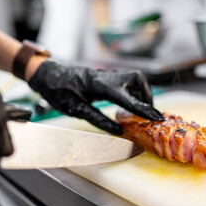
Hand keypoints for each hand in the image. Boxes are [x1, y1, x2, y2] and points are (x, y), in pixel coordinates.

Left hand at [28, 61, 163, 134]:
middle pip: (136, 79)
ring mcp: (105, 74)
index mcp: (99, 86)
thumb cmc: (58, 92)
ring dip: (140, 91)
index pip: (127, 98)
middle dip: (146, 95)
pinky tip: (126, 101)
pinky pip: (125, 79)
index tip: (157, 117)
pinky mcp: (104, 75)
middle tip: (147, 112)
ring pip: (133, 77)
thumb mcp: (75, 109)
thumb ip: (98, 119)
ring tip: (139, 108)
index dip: (143, 109)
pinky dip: (131, 89)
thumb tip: (118, 131)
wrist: (48, 75)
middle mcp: (106, 76)